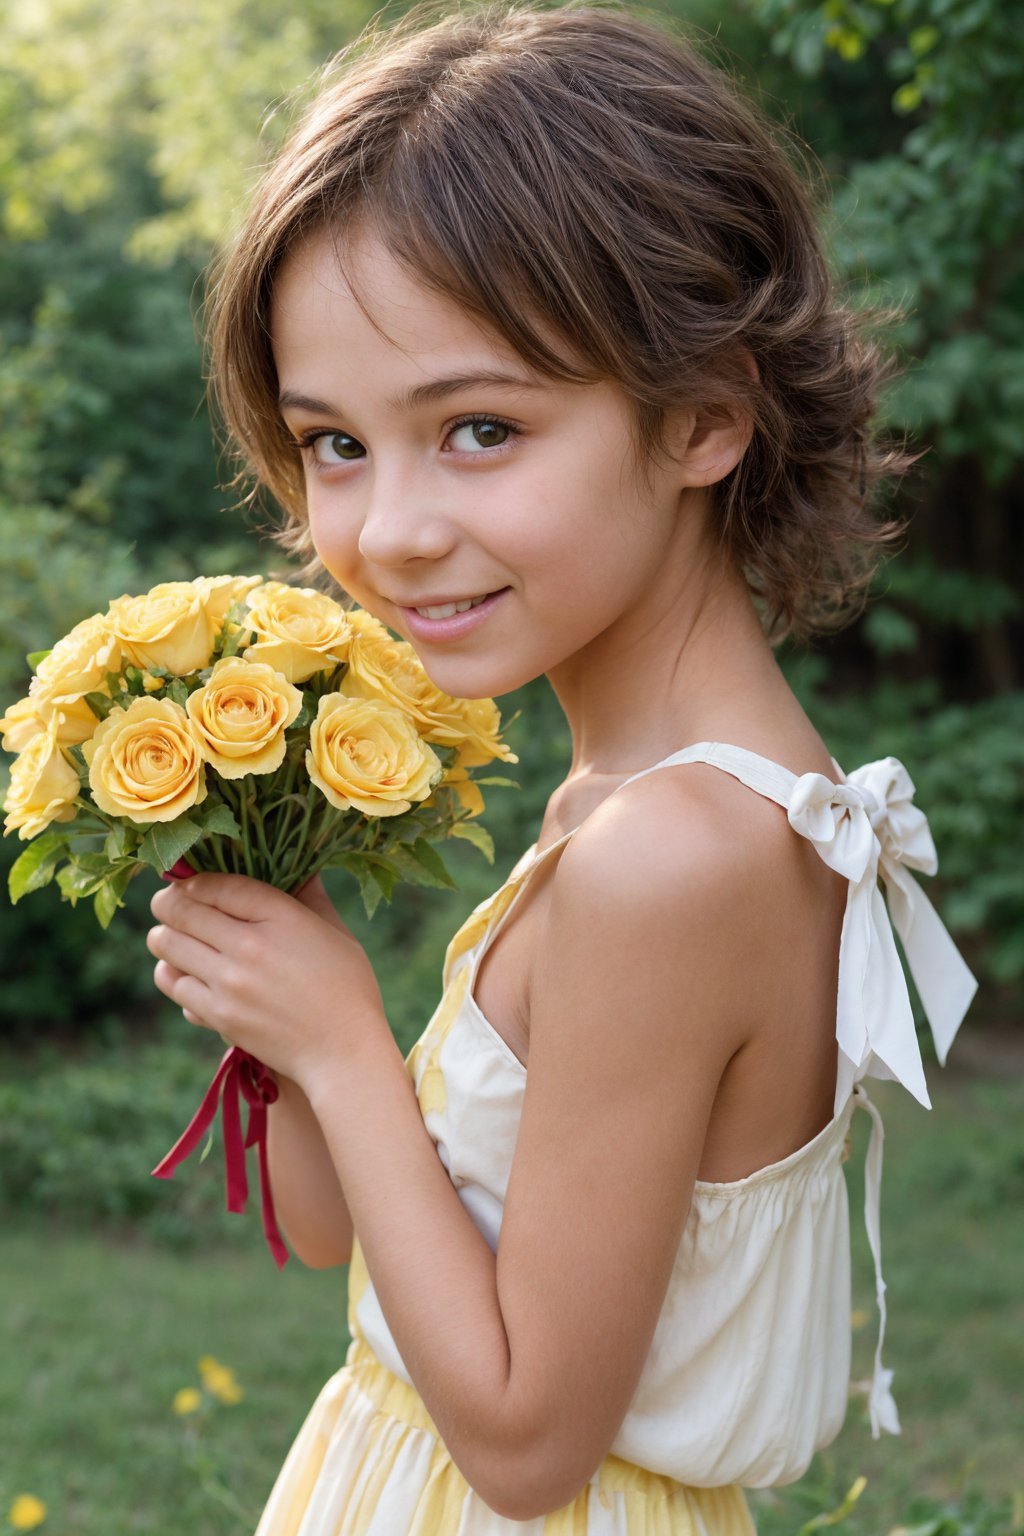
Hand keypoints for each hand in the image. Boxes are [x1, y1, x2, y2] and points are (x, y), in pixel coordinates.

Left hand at [147, 872, 387, 1091]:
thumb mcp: (336, 931)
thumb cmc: (348, 986)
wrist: (344, 1052)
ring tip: (172, 936)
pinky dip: (172, 974)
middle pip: (180, 909)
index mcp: (281, 916)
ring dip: (164, 936)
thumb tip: (298, 863)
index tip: (190, 882)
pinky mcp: (218, 1016)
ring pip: (166, 944)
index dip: (195, 879)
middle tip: (169, 904)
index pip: (216, 884)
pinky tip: (185, 971)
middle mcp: (248, 946)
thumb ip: (310, 894)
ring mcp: (229, 983)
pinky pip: (174, 984)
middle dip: (168, 902)